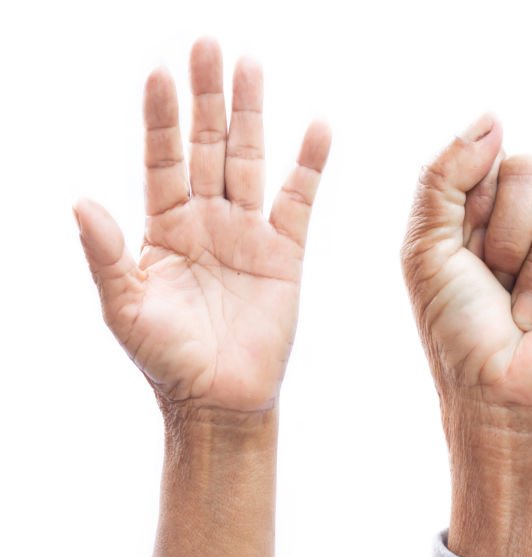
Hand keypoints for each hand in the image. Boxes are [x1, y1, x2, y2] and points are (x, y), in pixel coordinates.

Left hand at [75, 38, 330, 413]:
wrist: (220, 401)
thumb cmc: (166, 359)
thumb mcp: (124, 308)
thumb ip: (106, 255)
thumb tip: (80, 202)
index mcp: (164, 228)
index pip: (161, 159)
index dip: (159, 119)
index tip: (159, 74)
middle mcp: (206, 221)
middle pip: (208, 145)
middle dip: (207, 97)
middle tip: (208, 44)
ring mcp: (248, 233)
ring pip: (251, 160)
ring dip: (252, 114)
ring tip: (250, 65)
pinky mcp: (286, 252)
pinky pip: (299, 200)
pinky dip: (309, 164)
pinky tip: (316, 128)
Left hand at [402, 115, 531, 556]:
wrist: (505, 396)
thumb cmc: (460, 332)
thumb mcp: (425, 247)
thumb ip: (444, 174)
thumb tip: (493, 116)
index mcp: (491, 210)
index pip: (492, 158)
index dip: (477, 209)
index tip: (469, 258)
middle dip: (507, 235)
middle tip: (501, 287)